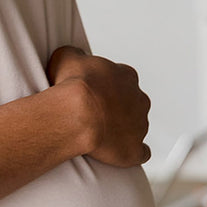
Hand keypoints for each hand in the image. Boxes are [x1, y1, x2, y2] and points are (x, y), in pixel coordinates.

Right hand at [47, 46, 150, 165]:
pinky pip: (140, 152)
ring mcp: (139, 125)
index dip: (107, 86)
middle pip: (133, 102)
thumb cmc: (73, 86)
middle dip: (118, 108)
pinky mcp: (135, 148)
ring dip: (122, 130)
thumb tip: (74, 55)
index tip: (94, 91)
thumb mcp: (67, 57)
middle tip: (96, 113)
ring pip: (136, 126)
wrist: (77, 114)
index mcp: (126, 76)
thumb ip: (75, 54)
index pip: (123, 78)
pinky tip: (118, 152)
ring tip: (100, 134)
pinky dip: (131, 152)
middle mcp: (138, 99)